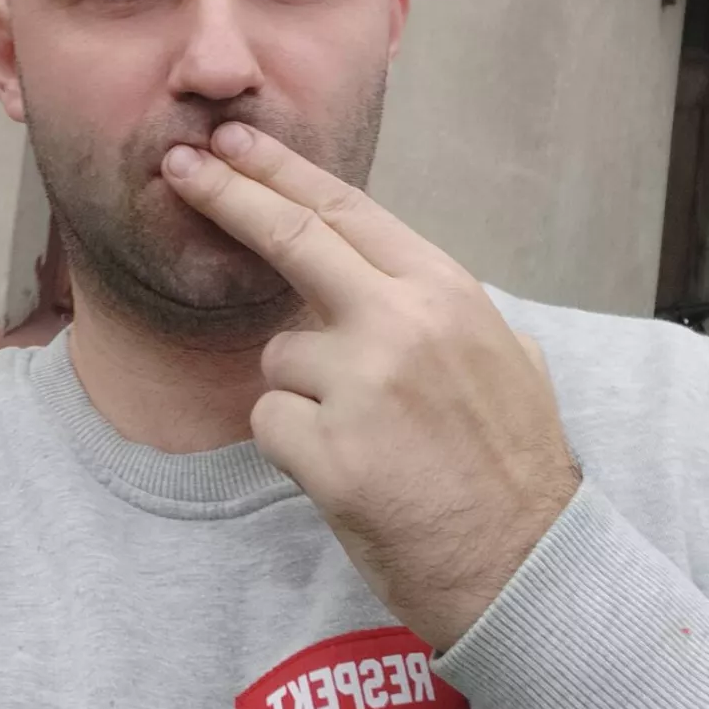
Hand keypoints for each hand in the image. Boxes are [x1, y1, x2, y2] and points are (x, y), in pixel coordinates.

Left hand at [162, 125, 581, 649]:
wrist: (528, 567)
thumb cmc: (515, 466)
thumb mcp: (508, 355)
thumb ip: (446, 309)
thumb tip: (402, 282)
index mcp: (444, 290)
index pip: (345, 209)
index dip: (280, 170)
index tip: (232, 141)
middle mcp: (400, 321)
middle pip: (291, 237)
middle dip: (227, 194)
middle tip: (180, 167)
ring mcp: (362, 384)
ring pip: (278, 355)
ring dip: (301, 391)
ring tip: (365, 436)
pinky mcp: (329, 451)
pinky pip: (270, 421)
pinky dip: (294, 445)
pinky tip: (346, 471)